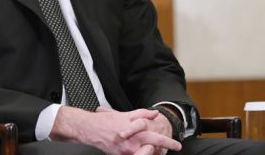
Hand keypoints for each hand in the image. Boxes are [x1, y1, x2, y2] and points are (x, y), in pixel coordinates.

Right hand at [50, 106, 180, 154]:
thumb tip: (155, 114)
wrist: (88, 130)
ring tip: (157, 151)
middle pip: (153, 149)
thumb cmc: (104, 122)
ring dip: (151, 153)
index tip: (176, 145)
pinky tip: (143, 151)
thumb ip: (142, 114)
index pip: (156, 138)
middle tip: (173, 148)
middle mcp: (131, 145)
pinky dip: (141, 154)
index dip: (168, 142)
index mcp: (134, 133)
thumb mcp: (124, 115)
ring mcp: (125, 153)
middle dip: (164, 150)